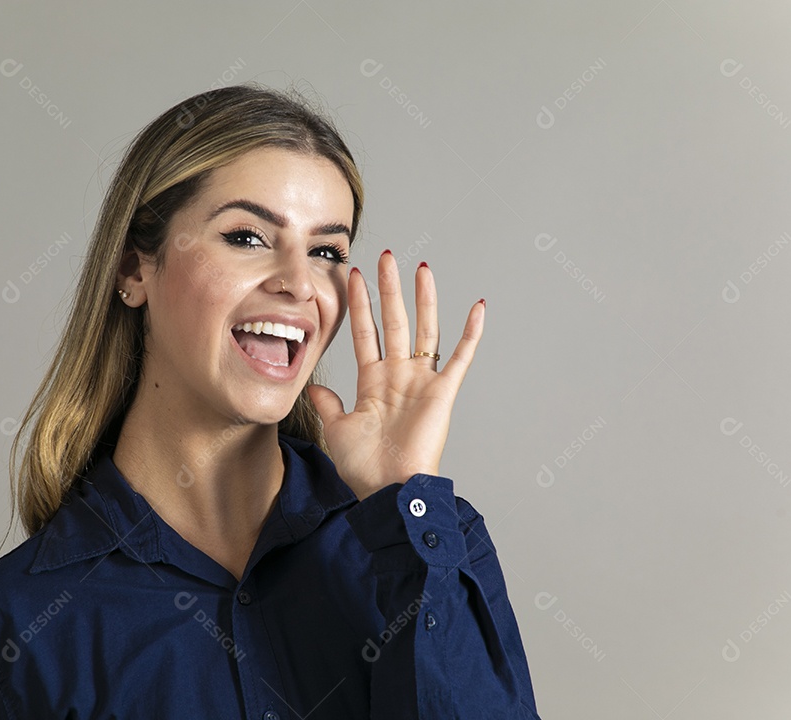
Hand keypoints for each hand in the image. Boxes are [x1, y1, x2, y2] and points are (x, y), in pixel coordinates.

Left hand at [306, 250, 485, 500]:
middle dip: (389, 289)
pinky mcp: (443, 392)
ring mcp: (421, 381)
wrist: (388, 489)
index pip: (365, 332)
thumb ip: (328, 404)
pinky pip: (461, 357)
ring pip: (425, 329)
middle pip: (394, 321)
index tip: (354, 276)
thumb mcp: (337, 429)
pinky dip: (471, 332)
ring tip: (421, 268)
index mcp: (373, 381)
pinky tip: (478, 307)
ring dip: (424, 298)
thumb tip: (313, 385)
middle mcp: (398, 375)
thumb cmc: (365, 466)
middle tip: (387, 256)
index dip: (359, 304)